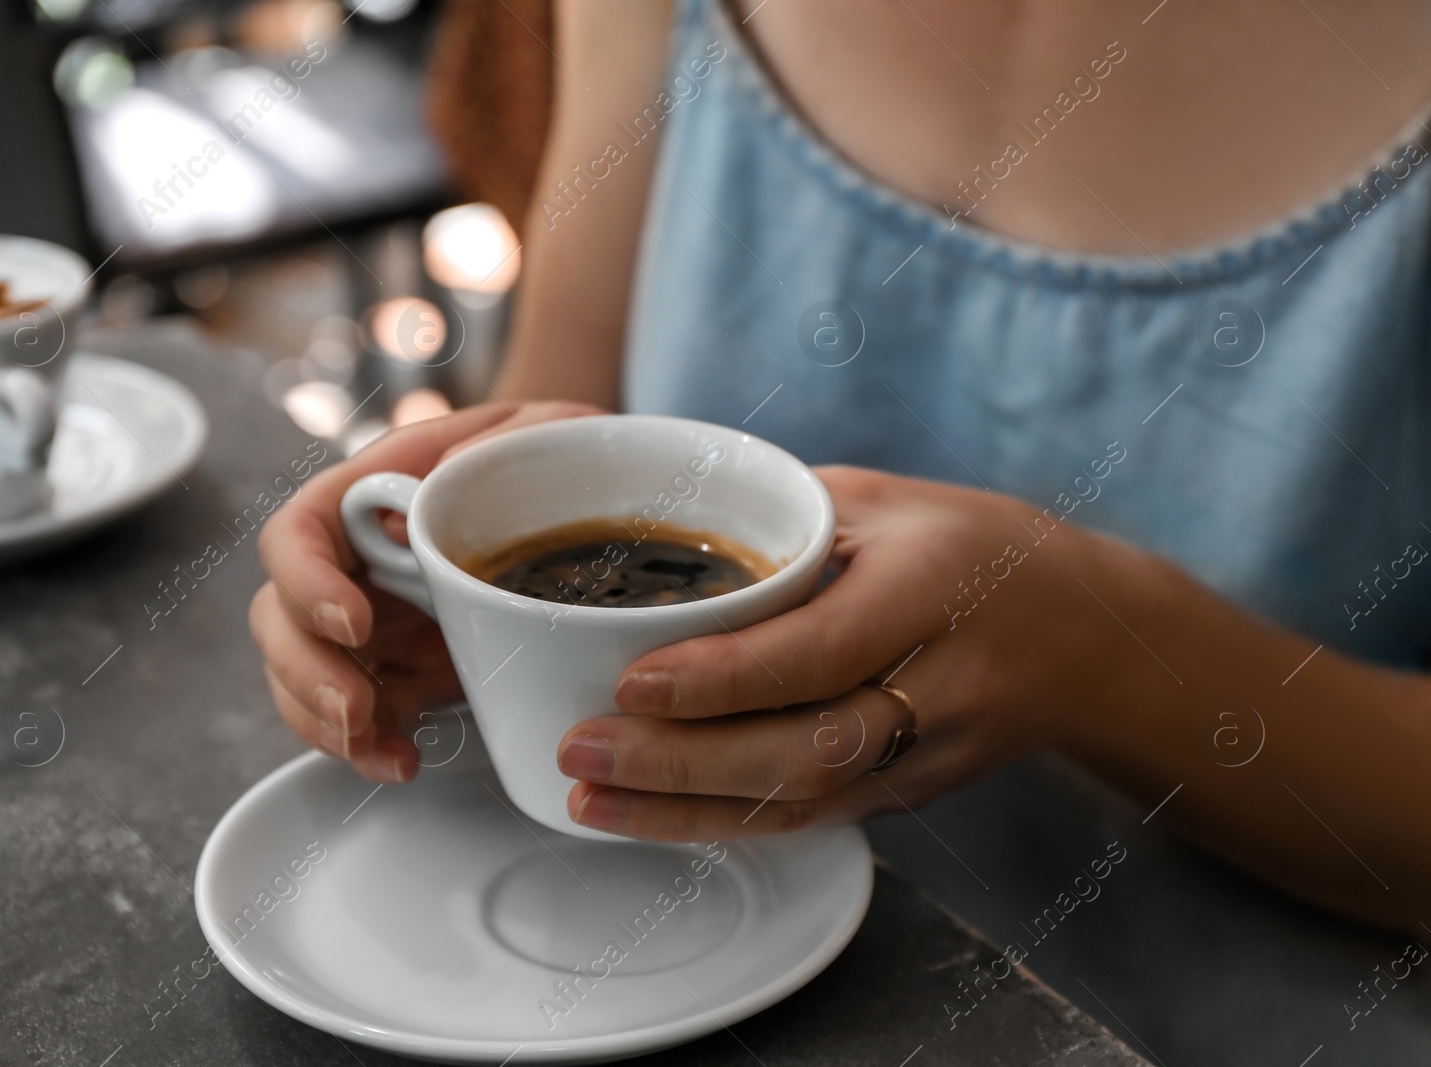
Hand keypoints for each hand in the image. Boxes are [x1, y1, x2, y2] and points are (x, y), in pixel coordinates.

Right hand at [250, 400, 605, 781]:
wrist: (580, 491)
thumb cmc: (549, 451)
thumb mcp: (536, 431)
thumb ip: (490, 449)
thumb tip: (431, 490)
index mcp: (371, 492)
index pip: (299, 532)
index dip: (306, 581)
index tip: (353, 621)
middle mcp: (353, 558)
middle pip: (278, 615)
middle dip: (306, 672)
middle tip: (356, 710)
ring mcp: (368, 618)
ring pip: (300, 673)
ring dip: (325, 721)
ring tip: (381, 750)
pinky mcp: (397, 668)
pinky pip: (355, 714)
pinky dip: (367, 745)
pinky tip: (400, 761)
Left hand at [556, 465, 1143, 839]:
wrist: (1089, 637)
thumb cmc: (977, 548)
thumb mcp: (886, 500)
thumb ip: (783, 518)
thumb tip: (657, 525)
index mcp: (930, 592)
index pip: (818, 651)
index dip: (723, 677)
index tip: (632, 679)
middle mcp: (936, 687)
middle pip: (803, 750)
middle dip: (680, 762)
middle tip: (580, 748)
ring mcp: (928, 756)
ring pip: (801, 804)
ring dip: (685, 812)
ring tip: (588, 798)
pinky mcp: (909, 796)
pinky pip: (811, 821)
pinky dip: (723, 825)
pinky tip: (647, 819)